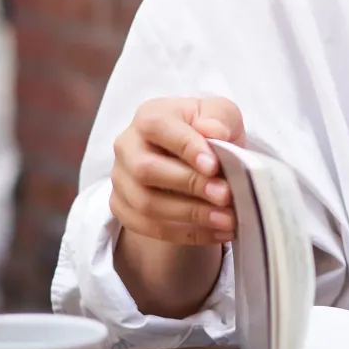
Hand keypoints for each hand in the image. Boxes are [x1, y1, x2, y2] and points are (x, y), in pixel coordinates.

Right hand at [110, 96, 245, 246]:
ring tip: (227, 219)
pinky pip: (149, 228)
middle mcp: (127, 146)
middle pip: (146, 169)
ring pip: (146, 204)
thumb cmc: (207, 131)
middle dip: (189, 185)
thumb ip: (219, 117)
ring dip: (191, 215)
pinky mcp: (123, 208)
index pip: (158, 127)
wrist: (195, 159)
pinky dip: (186, 234)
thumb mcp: (221, 114)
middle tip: (225, 195)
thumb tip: (213, 131)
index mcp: (149, 116)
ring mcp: (121, 179)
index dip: (185, 146)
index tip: (214, 166)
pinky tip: (217, 232)